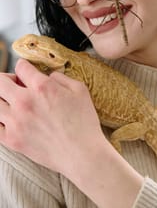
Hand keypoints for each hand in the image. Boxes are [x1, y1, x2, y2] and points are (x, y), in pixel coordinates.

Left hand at [0, 59, 142, 207]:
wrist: (81, 154)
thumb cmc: (83, 122)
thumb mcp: (79, 90)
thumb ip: (61, 77)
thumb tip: (48, 76)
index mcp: (42, 87)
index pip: (21, 67)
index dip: (24, 66)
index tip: (26, 71)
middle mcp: (25, 102)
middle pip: (0, 81)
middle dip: (8, 79)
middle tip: (17, 84)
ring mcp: (16, 122)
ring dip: (2, 98)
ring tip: (13, 102)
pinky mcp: (12, 140)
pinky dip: (0, 119)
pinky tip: (9, 119)